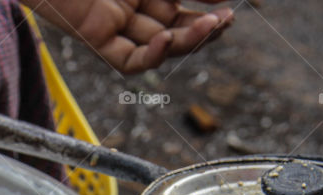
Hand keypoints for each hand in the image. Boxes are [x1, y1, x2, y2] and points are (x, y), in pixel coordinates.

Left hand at [24, 0, 233, 73]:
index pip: (181, 3)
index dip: (208, 6)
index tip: (230, 5)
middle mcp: (129, 2)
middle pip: (175, 26)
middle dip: (204, 28)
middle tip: (227, 21)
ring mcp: (112, 20)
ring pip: (157, 44)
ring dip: (187, 40)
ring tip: (212, 26)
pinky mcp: (92, 35)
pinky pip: (127, 61)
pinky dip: (151, 56)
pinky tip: (167, 39)